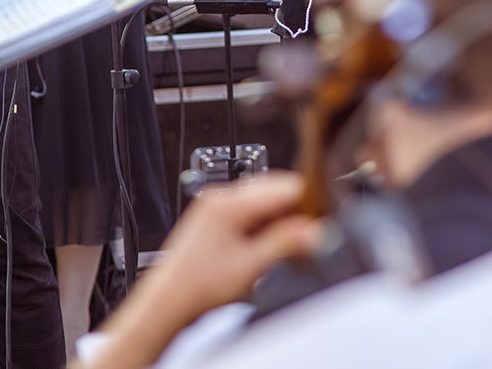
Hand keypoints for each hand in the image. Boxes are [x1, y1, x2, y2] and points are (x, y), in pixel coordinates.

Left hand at [85, 172, 320, 368]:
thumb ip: (285, 244)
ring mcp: (216, 207)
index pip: (283, 187)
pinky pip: (250, 213)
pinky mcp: (215, 220)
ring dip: (280, 221)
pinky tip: (267, 248)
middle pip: (274, 191)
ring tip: (286, 247)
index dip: (308, 203)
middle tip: (310, 237)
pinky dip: (264, 227)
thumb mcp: (250, 267)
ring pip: (264, 202)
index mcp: (229, 202)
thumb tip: (316, 230)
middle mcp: (221, 197)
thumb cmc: (196, 288)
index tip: (323, 221)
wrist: (167, 304)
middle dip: (295, 213)